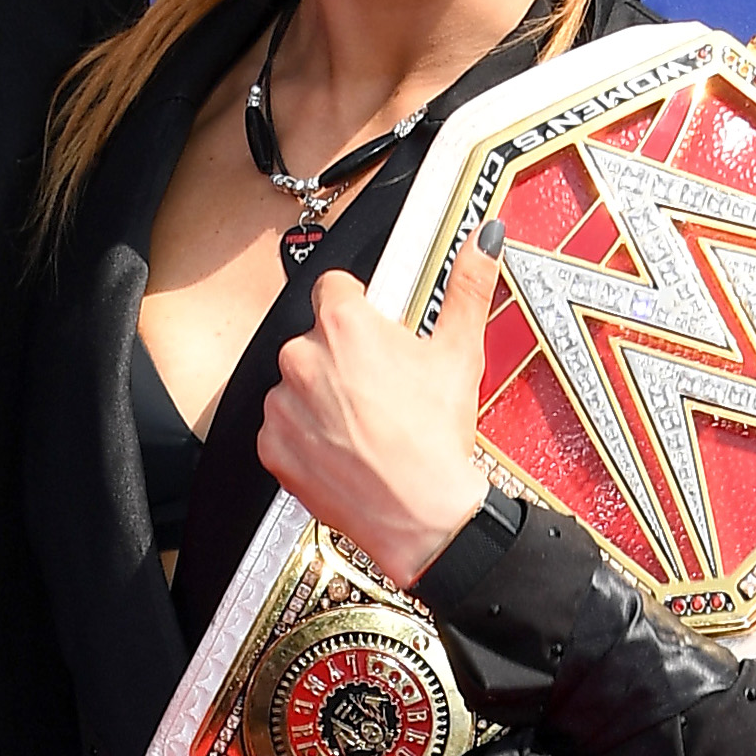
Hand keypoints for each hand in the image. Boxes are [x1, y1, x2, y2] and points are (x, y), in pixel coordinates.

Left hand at [255, 230, 497, 591]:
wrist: (420, 515)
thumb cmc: (435, 438)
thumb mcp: (460, 351)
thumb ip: (467, 284)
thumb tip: (483, 240)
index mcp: (343, 323)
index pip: (336, 287)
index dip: (362, 308)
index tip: (378, 327)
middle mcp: (301, 357)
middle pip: (316, 338)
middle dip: (345, 356)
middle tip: (383, 386)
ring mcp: (282, 404)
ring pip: (299, 384)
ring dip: (323, 396)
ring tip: (367, 422)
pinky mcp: (272, 446)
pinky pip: (284, 428)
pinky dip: (306, 436)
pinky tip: (345, 447)